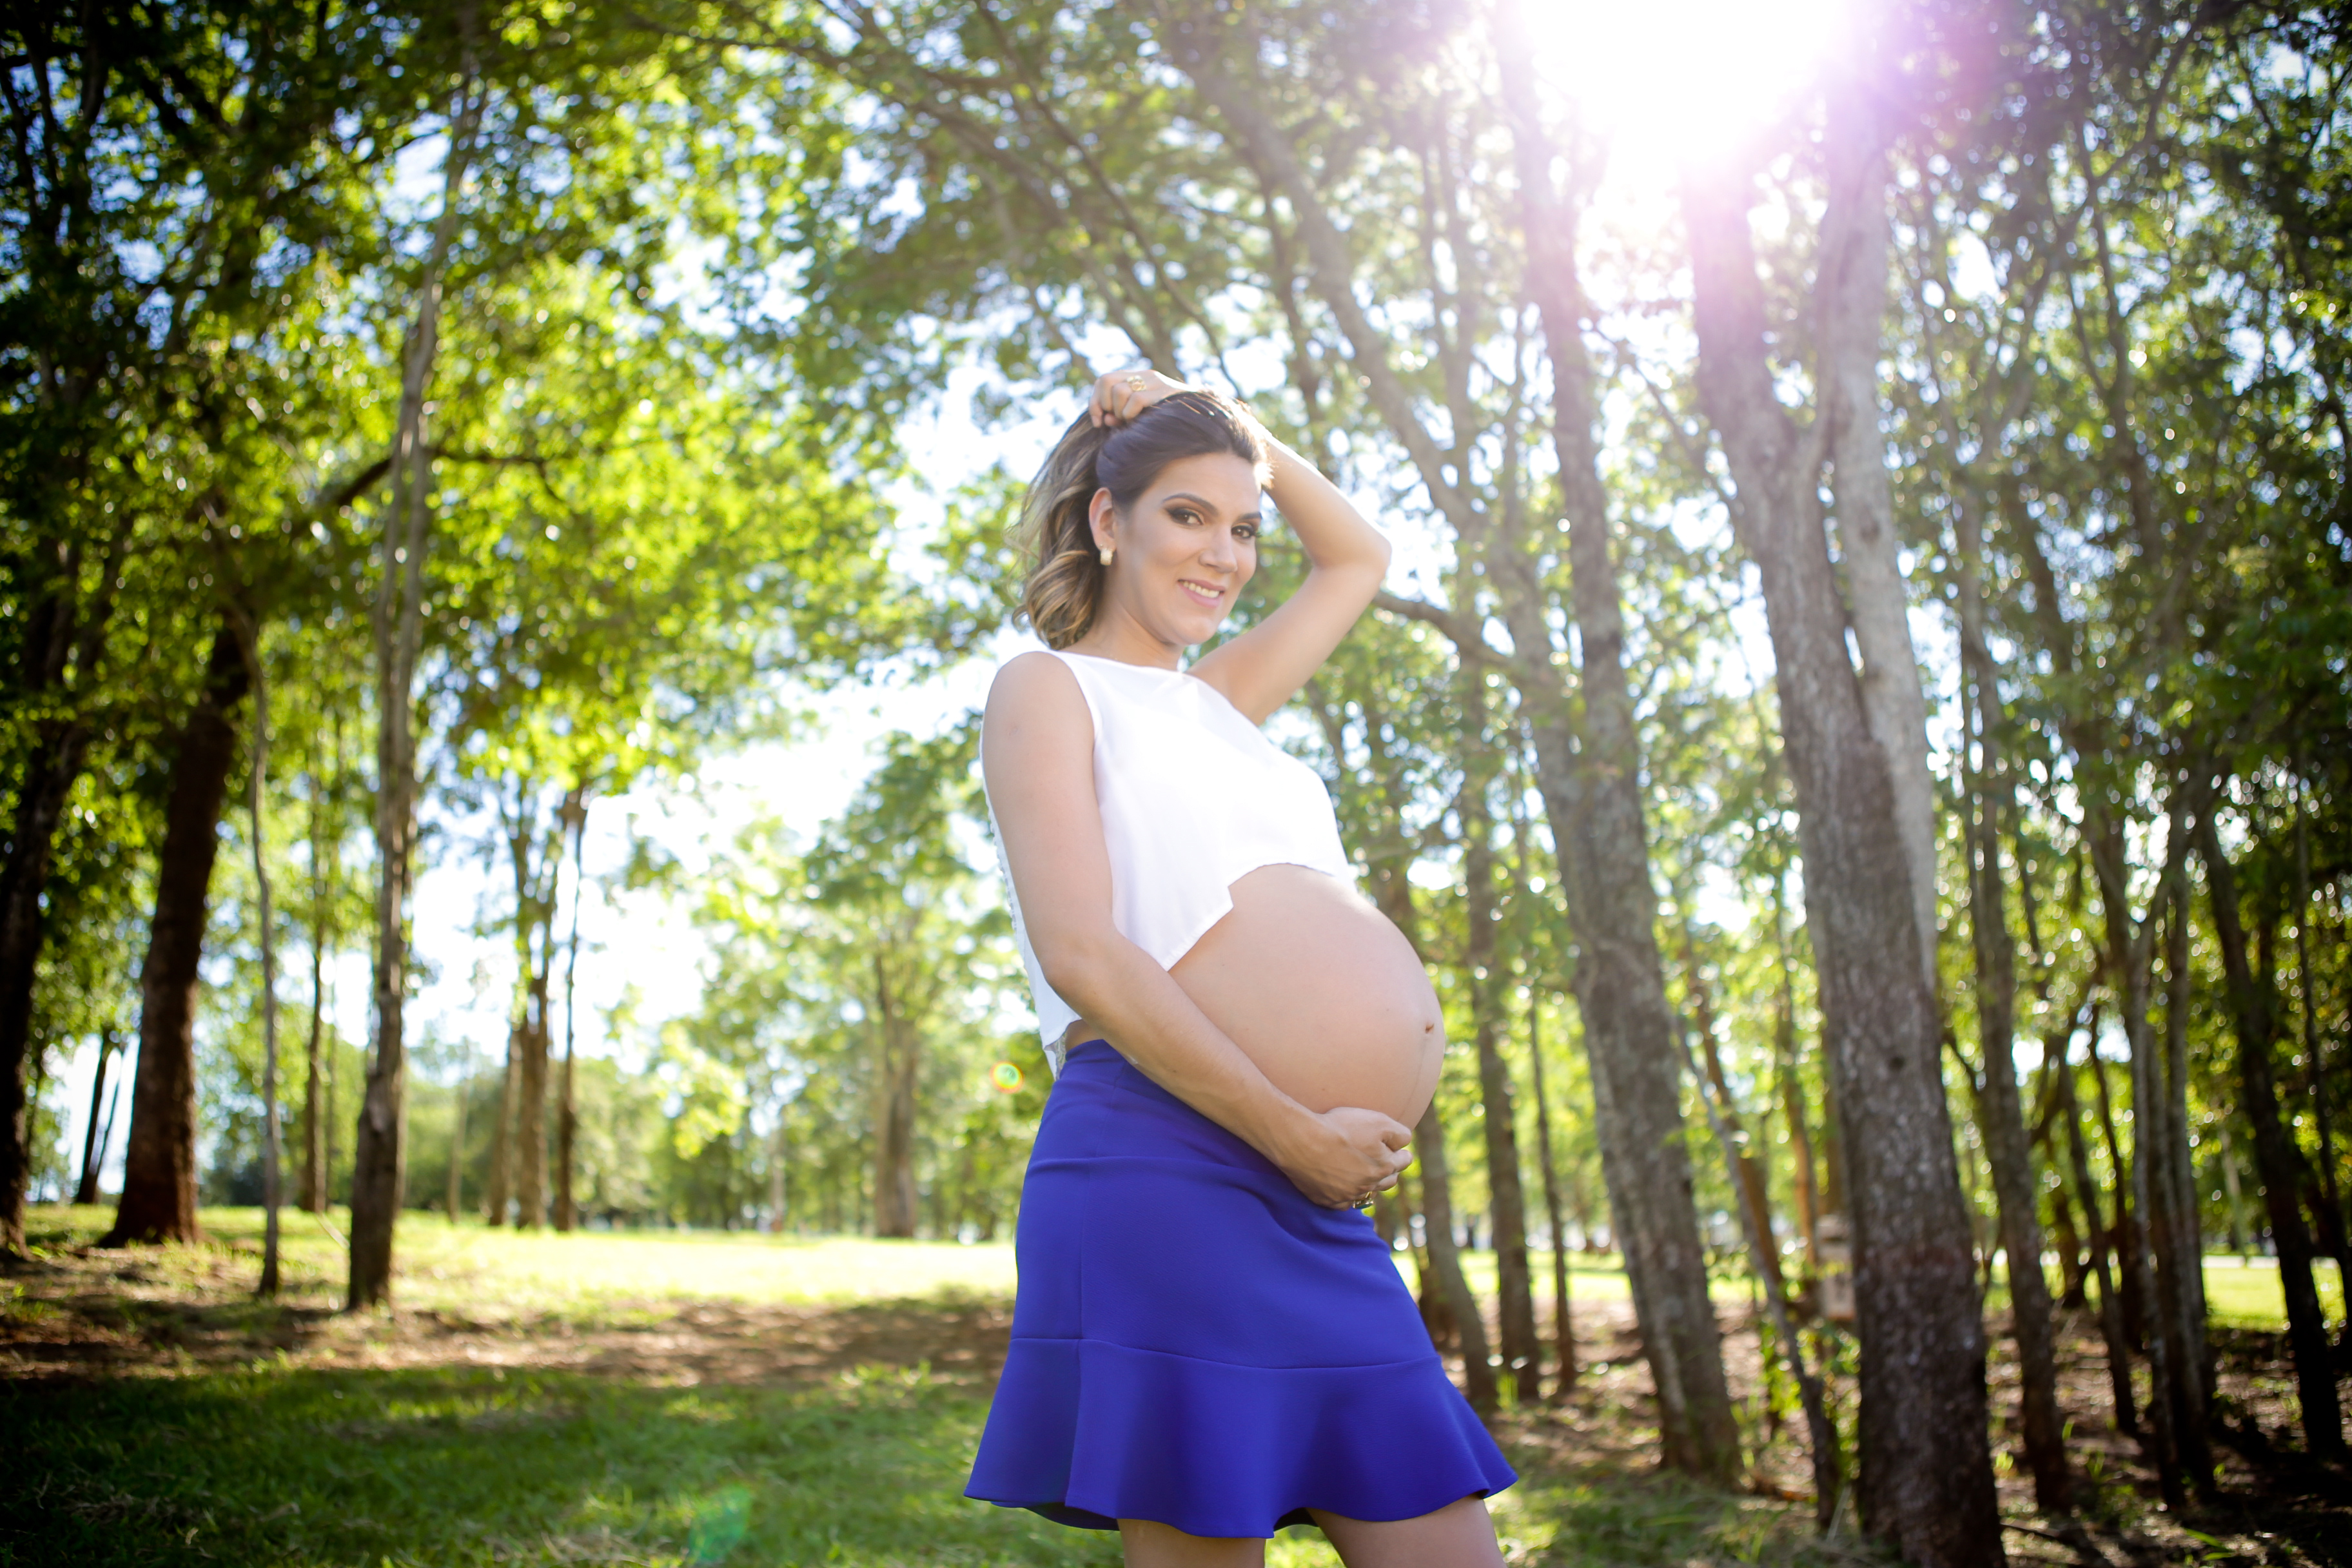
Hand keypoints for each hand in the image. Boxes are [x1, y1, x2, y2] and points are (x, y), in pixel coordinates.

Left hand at [1089, 364, 1193, 427]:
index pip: (1103, 380)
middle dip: (1104, 405)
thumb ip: (1119, 416)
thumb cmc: (1166, 421)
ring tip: (1130, 421)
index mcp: (1136, 377)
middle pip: (1106, 381)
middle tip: (1115, 420)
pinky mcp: (1163, 392)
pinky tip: (1138, 420)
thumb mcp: (1138, 417)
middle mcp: (1144, 375)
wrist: (1199, 417)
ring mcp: (1155, 382)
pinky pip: (1136, 400)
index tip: (1099, 421)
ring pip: (1120, 391)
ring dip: (1119, 412)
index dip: (1095, 401)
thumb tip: (1105, 419)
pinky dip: (1131, 414)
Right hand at [1274, 1105, 1414, 1209]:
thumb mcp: (1378, 1121)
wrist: (1302, 1141)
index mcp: (1384, 1167)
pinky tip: (1343, 1187)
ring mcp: (1347, 1195)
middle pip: (1388, 1181)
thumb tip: (1405, 1143)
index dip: (1401, 1152)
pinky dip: (1345, 1196)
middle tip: (1384, 1162)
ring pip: (1365, 1193)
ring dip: (1368, 1184)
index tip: (1400, 1150)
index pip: (1403, 1161)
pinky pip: (1342, 1203)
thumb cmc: (1340, 1129)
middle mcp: (1368, 1186)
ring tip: (1364, 1175)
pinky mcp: (1327, 1200)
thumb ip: (1399, 1133)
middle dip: (1389, 1171)